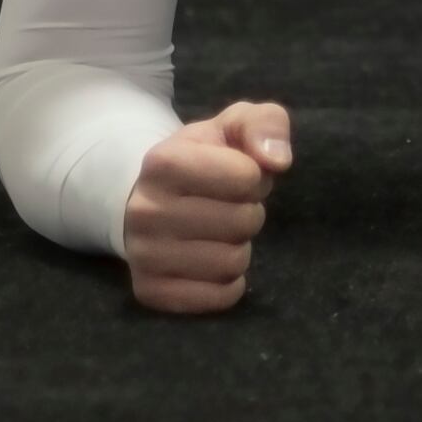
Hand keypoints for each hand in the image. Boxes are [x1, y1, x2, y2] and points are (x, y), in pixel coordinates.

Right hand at [123, 97, 292, 314]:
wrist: (150, 199)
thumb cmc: (203, 160)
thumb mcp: (233, 126)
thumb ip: (265, 124)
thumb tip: (278, 160)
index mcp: (163, 161)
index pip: (246, 177)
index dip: (254, 177)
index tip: (237, 175)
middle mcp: (145, 209)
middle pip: (242, 222)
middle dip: (248, 212)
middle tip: (227, 206)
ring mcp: (143, 254)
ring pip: (232, 262)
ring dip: (238, 247)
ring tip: (217, 231)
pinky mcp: (150, 292)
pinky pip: (218, 298)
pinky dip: (227, 283)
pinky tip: (210, 261)